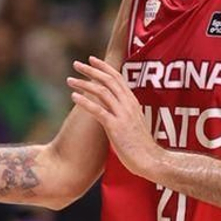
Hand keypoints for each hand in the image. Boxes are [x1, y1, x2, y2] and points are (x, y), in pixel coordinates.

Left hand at [66, 57, 163, 179]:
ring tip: (69, 80)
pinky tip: (73, 96)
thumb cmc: (140, 145)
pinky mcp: (115, 127)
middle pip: (108, 80)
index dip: (104, 67)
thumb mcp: (133, 122)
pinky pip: (98, 110)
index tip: (91, 60)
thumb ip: (123, 112)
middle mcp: (128, 104)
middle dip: (91, 70)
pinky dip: (84, 101)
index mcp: (132, 102)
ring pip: (101, 92)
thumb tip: (111, 108)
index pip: (118, 77)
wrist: (150, 160)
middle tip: (76, 64)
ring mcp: (122, 115)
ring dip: (83, 84)